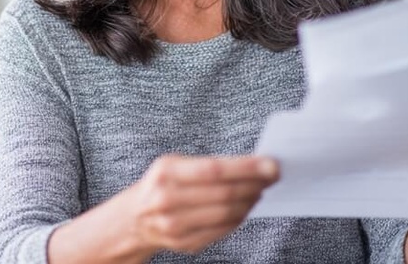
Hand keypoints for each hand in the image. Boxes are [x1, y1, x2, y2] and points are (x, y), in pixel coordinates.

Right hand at [127, 154, 278, 254]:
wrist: (135, 218)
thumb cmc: (162, 184)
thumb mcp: (174, 163)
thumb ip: (208, 164)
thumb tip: (253, 165)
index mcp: (166, 173)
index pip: (214, 170)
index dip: (246, 168)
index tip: (271, 165)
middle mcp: (167, 200)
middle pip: (224, 194)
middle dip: (254, 184)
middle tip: (273, 176)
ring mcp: (175, 225)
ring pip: (226, 214)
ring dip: (250, 201)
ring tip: (260, 190)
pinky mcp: (184, 243)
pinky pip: (222, 230)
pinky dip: (240, 218)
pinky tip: (246, 206)